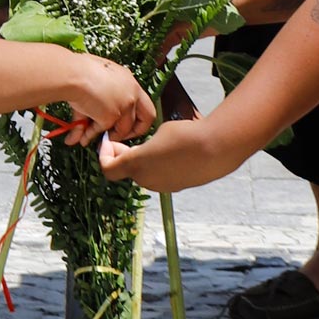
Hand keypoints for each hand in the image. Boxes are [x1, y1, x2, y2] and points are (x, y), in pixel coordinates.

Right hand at [53, 53, 155, 147]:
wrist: (73, 73)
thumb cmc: (80, 71)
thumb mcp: (96, 83)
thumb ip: (98, 102)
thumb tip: (88, 118)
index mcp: (129, 81)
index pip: (143, 104)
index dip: (136, 118)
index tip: (125, 125)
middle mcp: (131, 93)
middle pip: (146, 120)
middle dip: (132, 133)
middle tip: (115, 136)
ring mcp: (124, 106)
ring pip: (121, 131)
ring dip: (106, 137)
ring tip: (89, 136)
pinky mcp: (112, 116)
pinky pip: (102, 132)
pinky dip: (90, 135)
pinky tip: (81, 135)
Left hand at [97, 116, 230, 190]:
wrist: (215, 149)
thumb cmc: (185, 135)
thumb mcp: (160, 131)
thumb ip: (147, 143)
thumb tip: (149, 149)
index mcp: (136, 164)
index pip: (108, 169)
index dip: (104, 155)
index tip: (109, 140)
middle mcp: (146, 179)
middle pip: (126, 170)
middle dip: (124, 155)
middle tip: (129, 139)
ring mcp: (161, 186)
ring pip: (143, 174)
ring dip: (142, 161)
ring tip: (154, 142)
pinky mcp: (176, 187)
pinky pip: (159, 176)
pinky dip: (158, 166)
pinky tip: (172, 152)